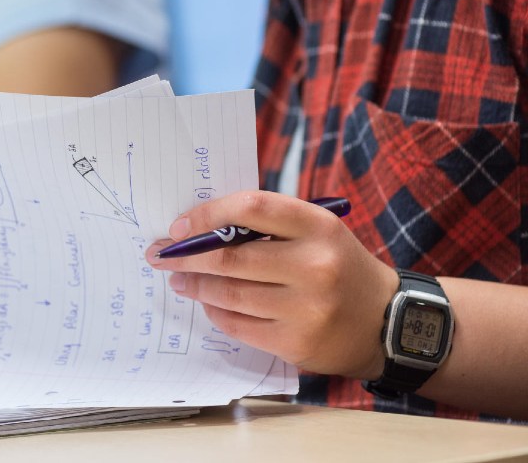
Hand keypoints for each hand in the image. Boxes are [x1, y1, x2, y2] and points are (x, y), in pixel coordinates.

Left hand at [146, 190, 398, 379]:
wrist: (387, 323)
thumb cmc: (339, 267)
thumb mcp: (317, 233)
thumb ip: (268, 226)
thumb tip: (200, 228)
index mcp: (319, 226)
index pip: (252, 208)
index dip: (207, 214)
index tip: (179, 226)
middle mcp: (314, 266)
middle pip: (230, 258)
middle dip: (187, 256)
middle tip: (161, 255)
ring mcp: (306, 308)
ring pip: (230, 295)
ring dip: (195, 285)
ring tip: (179, 279)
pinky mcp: (295, 342)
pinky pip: (239, 325)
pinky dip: (217, 312)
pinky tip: (208, 303)